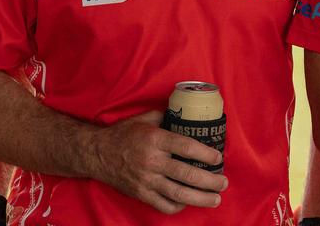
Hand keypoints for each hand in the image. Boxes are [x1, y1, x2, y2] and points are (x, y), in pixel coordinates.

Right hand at [87, 110, 227, 214]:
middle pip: (187, 175)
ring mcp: (146, 180)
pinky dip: (178, 206)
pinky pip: (163, 205)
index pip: (187, 148)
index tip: (218, 158)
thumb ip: (167, 116)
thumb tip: (187, 114)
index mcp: (155, 139)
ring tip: (215, 199)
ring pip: (179, 194)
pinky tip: (187, 202)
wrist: (97, 153)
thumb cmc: (123, 134)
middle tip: (223, 182)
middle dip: (210, 181)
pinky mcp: (140, 194)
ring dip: (201, 198)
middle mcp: (152, 161)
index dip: (206, 154)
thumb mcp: (144, 119)